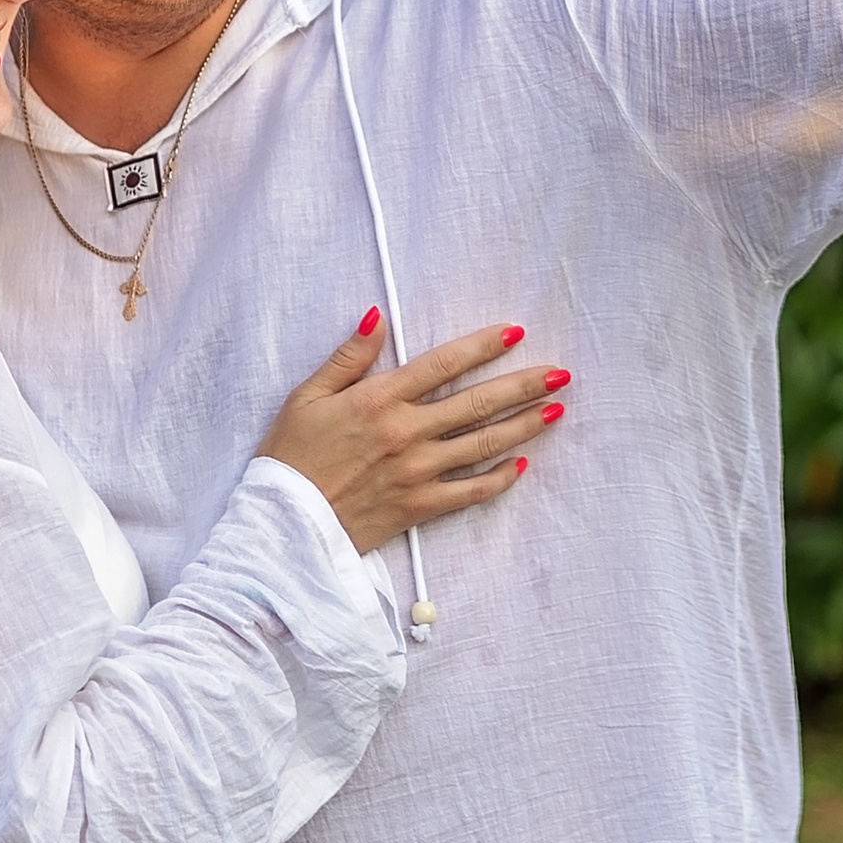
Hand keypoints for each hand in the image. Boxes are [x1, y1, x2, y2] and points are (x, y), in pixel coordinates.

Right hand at [261, 315, 567, 553]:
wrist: (282, 526)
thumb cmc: (290, 457)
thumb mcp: (307, 396)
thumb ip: (348, 357)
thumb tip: (377, 316)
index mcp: (379, 400)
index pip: (443, 364)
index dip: (482, 345)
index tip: (515, 331)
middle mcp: (406, 433)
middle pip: (477, 403)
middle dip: (523, 385)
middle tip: (559, 373)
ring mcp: (417, 472)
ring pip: (483, 444)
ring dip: (524, 426)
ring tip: (555, 409)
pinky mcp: (420, 507)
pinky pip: (471, 492)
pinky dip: (499, 478)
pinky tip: (522, 464)